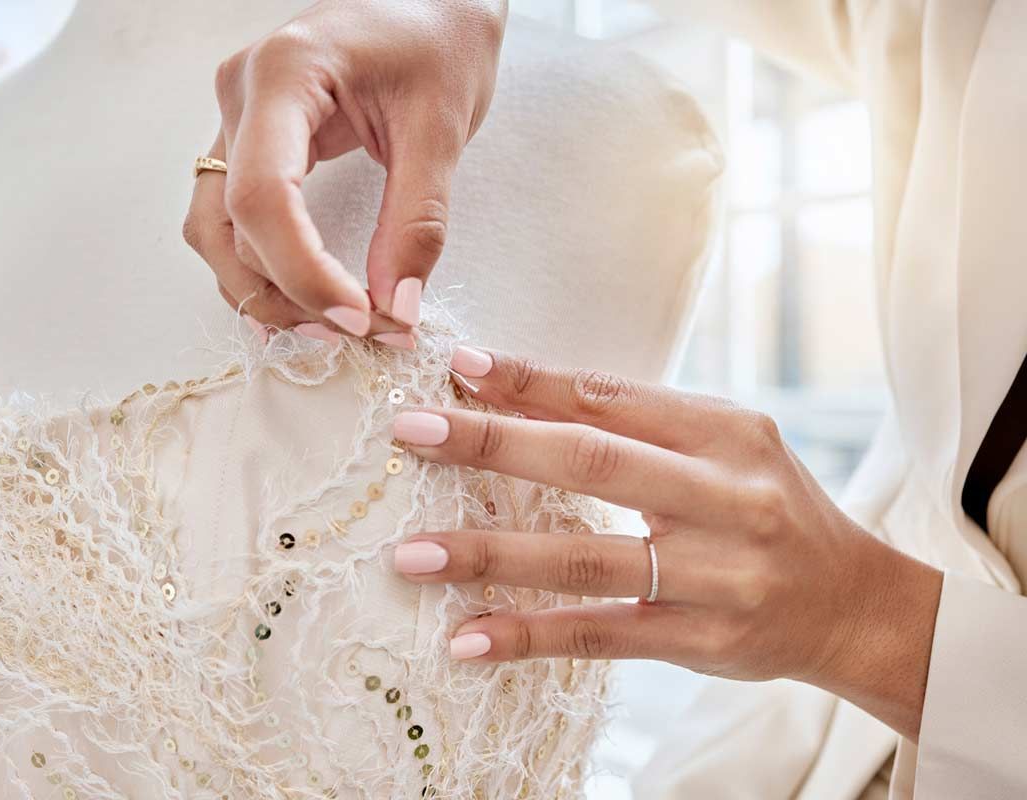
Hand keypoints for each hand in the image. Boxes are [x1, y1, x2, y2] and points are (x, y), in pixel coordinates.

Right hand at [182, 0, 506, 343]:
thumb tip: (394, 308)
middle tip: (362, 332)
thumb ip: (417, 221)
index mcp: (285, 72)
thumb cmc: (439, 39)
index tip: (361, 317)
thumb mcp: (442, 127)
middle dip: (292, 291)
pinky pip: (231, 218)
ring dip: (265, 290)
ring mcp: (236, 118)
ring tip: (332, 327)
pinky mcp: (249, 141)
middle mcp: (242, 94)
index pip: (264, 196)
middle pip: (232, 224)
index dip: (304, 271)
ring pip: (215, 230)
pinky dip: (260, 268)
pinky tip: (299, 302)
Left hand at [391, 347, 943, 739]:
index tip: (461, 366)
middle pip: (592, 462)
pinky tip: (467, 637)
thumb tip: (522, 398)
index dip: (533, 381)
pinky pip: (600, 635)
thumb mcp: (726, 448)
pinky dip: (528, 636)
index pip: (613, 397)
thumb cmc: (771, 510)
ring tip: (414, 555)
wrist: (854, 604)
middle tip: (413, 432)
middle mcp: (725, 497)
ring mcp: (715, 575)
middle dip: (494, 443)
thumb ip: (640, 425)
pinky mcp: (700, 641)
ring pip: (584, 559)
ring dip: (491, 555)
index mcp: (727, 433)